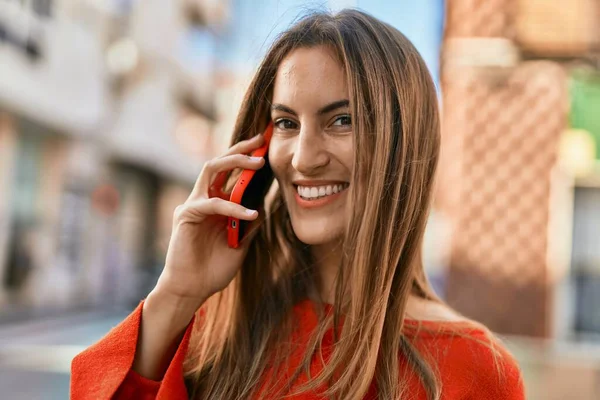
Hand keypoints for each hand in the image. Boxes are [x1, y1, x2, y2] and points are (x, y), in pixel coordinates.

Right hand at [153, 134, 265, 309]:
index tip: (267, 146)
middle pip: (221, 162)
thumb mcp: (241, 245)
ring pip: (211, 169)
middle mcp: (205, 198)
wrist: (192, 289)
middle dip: (241, 148)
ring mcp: (194, 204)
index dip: (247, 158)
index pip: (232, 173)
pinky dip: (233, 207)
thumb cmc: (214, 268)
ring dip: (235, 162)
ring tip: (258, 163)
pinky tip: (250, 214)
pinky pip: (213, 204)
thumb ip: (250, 225)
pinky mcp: (187, 215)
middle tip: (262, 140)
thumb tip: (266, 207)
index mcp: (217, 203)